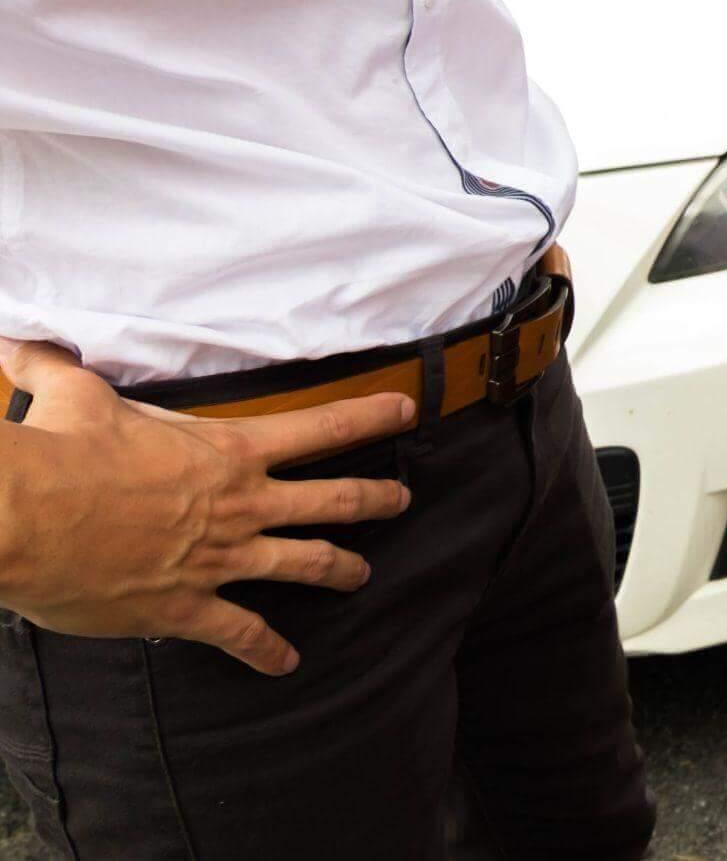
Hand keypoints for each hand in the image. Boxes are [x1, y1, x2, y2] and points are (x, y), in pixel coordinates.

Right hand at [0, 341, 414, 674]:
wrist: (27, 519)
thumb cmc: (61, 452)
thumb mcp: (74, 395)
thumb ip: (59, 367)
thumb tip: (22, 341)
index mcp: (230, 451)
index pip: (322, 426)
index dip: (371, 416)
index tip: (408, 411)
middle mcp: (241, 505)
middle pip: (334, 500)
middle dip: (376, 498)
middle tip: (404, 499)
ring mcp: (221, 560)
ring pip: (306, 564)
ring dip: (341, 568)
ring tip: (362, 575)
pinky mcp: (187, 609)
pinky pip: (241, 634)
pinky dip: (266, 652)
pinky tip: (285, 664)